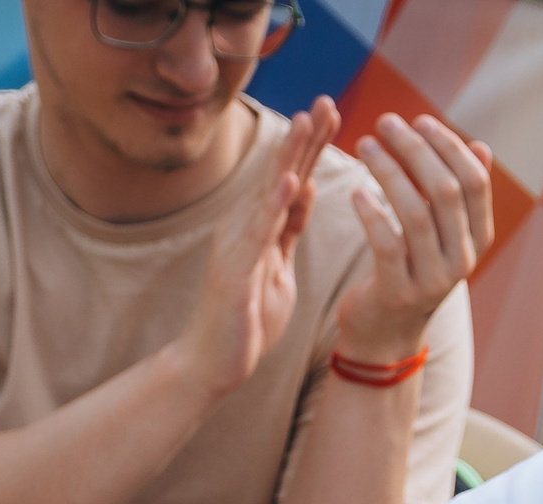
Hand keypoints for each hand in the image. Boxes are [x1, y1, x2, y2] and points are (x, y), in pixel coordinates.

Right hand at [173, 99, 340, 399]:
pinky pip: (256, 234)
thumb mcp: (276, 265)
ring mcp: (236, 247)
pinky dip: (273, 205)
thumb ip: (287, 227)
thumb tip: (301, 186)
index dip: (309, 145)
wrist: (211, 365)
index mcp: (257, 227)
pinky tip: (288, 180)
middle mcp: (243, 228)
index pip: (288, 178)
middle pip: (278, 173)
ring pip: (266, 193)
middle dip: (303, 137)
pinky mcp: (233, 271)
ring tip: (306, 121)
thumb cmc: (245, 320)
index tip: (331, 111)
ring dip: (287, 156)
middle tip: (326, 100)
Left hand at [335, 114, 495, 363]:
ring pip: (415, 214)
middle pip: (445, 191)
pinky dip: (371, 214)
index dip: (448, 146)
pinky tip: (356, 191)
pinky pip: (387, 245)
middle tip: (385, 123)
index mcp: (478, 239)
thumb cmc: (411, 267)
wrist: (387, 332)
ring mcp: (433, 280)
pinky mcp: (399, 294)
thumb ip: (459, 193)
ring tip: (365, 146)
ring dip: (388, 172)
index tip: (419, 120)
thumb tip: (481, 146)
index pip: (474, 181)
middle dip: (414, 149)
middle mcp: (462, 260)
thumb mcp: (442, 232)